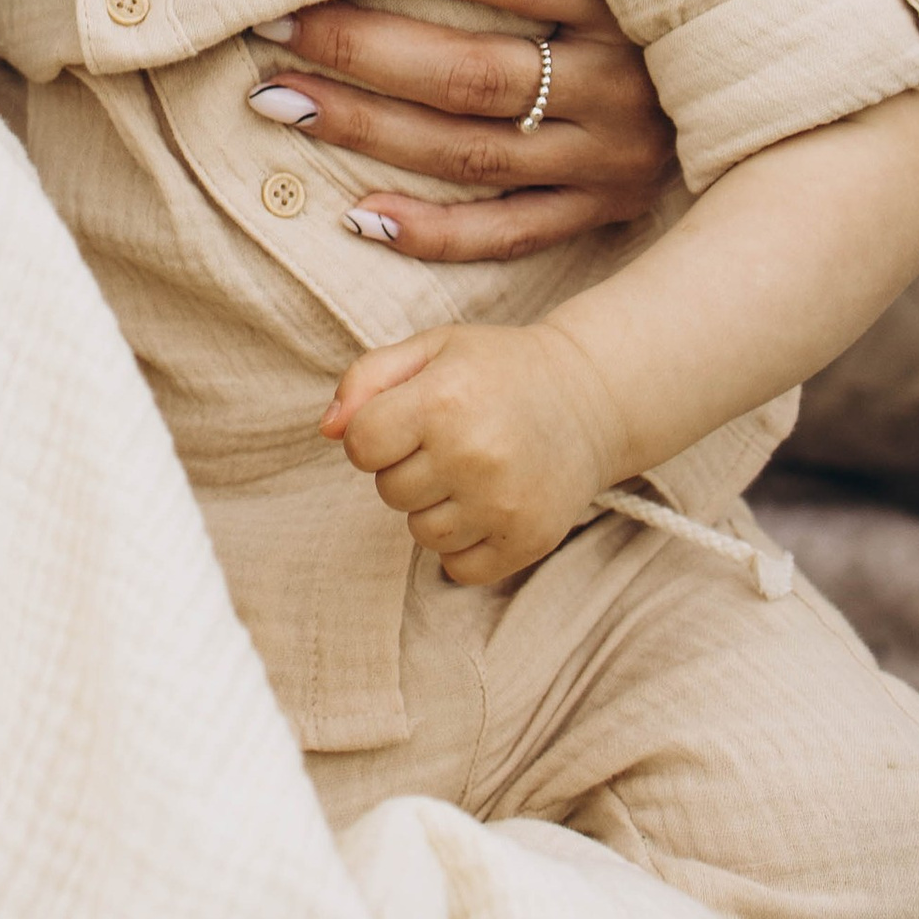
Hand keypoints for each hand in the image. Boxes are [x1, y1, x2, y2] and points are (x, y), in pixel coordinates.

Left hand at [250, 0, 672, 261]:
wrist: (772, 101)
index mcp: (624, 4)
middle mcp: (620, 88)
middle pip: (468, 75)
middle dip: (358, 50)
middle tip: (271, 24)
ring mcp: (612, 161)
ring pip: (471, 154)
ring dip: (367, 128)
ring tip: (281, 100)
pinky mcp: (606, 214)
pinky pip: (509, 235)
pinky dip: (432, 233)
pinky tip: (357, 216)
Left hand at [324, 322, 625, 585]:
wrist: (590, 397)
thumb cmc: (499, 369)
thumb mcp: (433, 350)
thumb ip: (367, 379)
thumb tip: (328, 429)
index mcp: (444, 399)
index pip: (360, 445)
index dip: (373, 434)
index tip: (405, 420)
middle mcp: (474, 455)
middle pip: (387, 490)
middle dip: (407, 467)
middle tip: (450, 440)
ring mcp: (503, 504)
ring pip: (421, 534)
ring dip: (435, 507)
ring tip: (472, 470)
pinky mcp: (527, 541)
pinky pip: (458, 568)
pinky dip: (465, 544)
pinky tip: (489, 503)